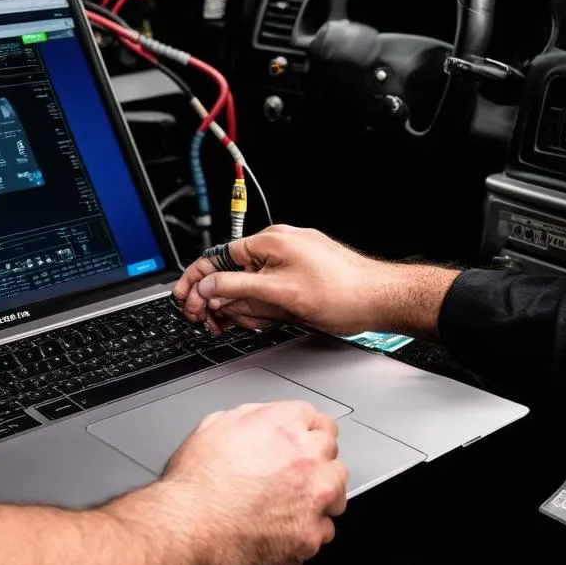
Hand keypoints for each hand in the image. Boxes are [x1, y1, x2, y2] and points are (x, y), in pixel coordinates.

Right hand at [163, 400, 347, 564]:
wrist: (189, 529)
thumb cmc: (196, 482)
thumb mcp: (214, 425)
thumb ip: (252, 417)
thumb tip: (264, 419)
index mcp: (285, 426)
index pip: (318, 419)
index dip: (305, 432)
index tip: (301, 442)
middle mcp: (308, 458)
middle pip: (332, 451)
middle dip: (315, 460)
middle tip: (290, 474)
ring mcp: (314, 498)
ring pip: (337, 491)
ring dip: (320, 495)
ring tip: (289, 504)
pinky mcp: (311, 535)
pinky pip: (323, 531)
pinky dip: (306, 531)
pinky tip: (282, 529)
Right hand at [173, 225, 458, 338]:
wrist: (381, 300)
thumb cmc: (342, 294)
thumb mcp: (280, 295)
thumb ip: (237, 288)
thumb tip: (206, 286)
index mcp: (270, 241)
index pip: (218, 257)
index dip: (196, 281)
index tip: (183, 300)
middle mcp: (278, 245)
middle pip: (232, 273)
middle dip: (223, 300)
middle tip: (214, 323)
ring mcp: (290, 259)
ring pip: (250, 285)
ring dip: (246, 307)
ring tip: (256, 322)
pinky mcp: (300, 273)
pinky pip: (269, 288)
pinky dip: (263, 305)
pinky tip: (269, 318)